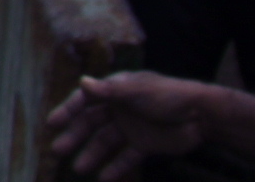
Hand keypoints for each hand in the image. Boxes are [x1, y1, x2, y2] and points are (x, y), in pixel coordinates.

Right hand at [47, 73, 214, 181]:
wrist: (202, 116)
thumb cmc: (168, 96)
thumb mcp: (136, 91)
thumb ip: (108, 91)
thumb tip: (81, 82)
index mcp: (115, 91)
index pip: (85, 101)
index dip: (68, 111)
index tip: (51, 124)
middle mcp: (120, 109)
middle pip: (92, 124)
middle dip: (75, 137)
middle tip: (58, 151)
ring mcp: (132, 128)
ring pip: (106, 143)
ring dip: (92, 155)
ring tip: (79, 169)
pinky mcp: (144, 145)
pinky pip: (125, 158)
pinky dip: (115, 168)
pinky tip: (103, 179)